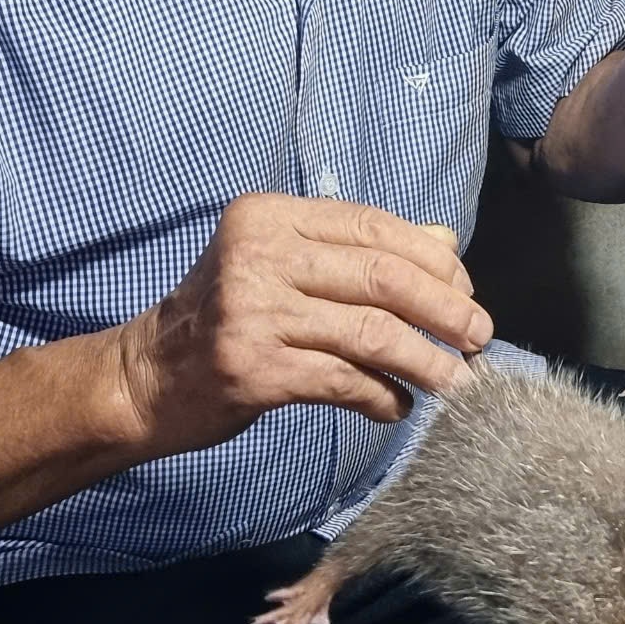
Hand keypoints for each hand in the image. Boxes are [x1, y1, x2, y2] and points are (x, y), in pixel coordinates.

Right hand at [111, 196, 489, 452]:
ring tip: (459, 383)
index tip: (468, 293)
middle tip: (480, 338)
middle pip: (382, 276)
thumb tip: (446, 244)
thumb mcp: (282, 267)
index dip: (434, 262)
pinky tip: (399, 407)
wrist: (144, 379)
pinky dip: (382, 396)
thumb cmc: (225, 319)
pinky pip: (343, 380)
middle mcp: (257, 254)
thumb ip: (357, 252)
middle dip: (445, 309)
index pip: (374, 228)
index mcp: (268, 217)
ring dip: (426, 361)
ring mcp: (252, 311)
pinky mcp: (252, 368)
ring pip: (370, 332)